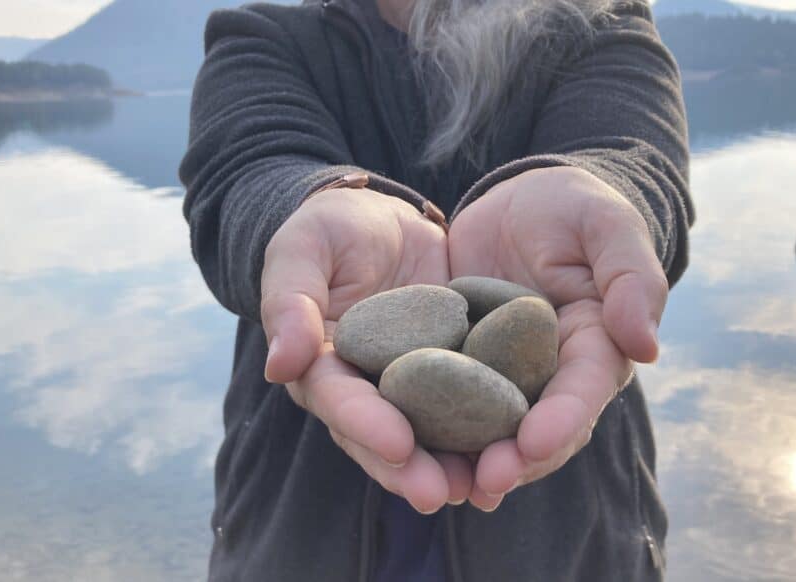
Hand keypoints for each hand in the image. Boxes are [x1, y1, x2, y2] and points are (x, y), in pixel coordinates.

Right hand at [261, 188, 471, 512]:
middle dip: (409, 468)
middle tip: (441, 493)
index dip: (365, 424)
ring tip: (482, 488)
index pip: (338, 401)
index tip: (398, 444)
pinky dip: (486, 430)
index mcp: (321, 366)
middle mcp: (364, 388)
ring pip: (426, 435)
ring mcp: (409, 385)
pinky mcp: (451, 371)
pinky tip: (516, 450)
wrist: (382, 218)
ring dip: (450, 465)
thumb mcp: (301, 251)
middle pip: (382, 437)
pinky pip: (466, 405)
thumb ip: (288, 303)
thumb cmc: (330, 230)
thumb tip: (279, 366)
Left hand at [448, 166, 667, 510]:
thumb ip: (631, 276)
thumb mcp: (606, 224)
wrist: (524, 200)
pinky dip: (437, 432)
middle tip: (486, 482)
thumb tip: (646, 345)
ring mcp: (507, 375)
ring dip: (475, 462)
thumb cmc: (575, 207)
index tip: (532, 442)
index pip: (584, 390)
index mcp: (595, 344)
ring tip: (446, 486)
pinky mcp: (465, 367)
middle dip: (517, 459)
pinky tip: (410, 456)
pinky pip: (451, 405)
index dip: (562, 420)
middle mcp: (553, 373)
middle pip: (541, 429)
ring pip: (496, 431)